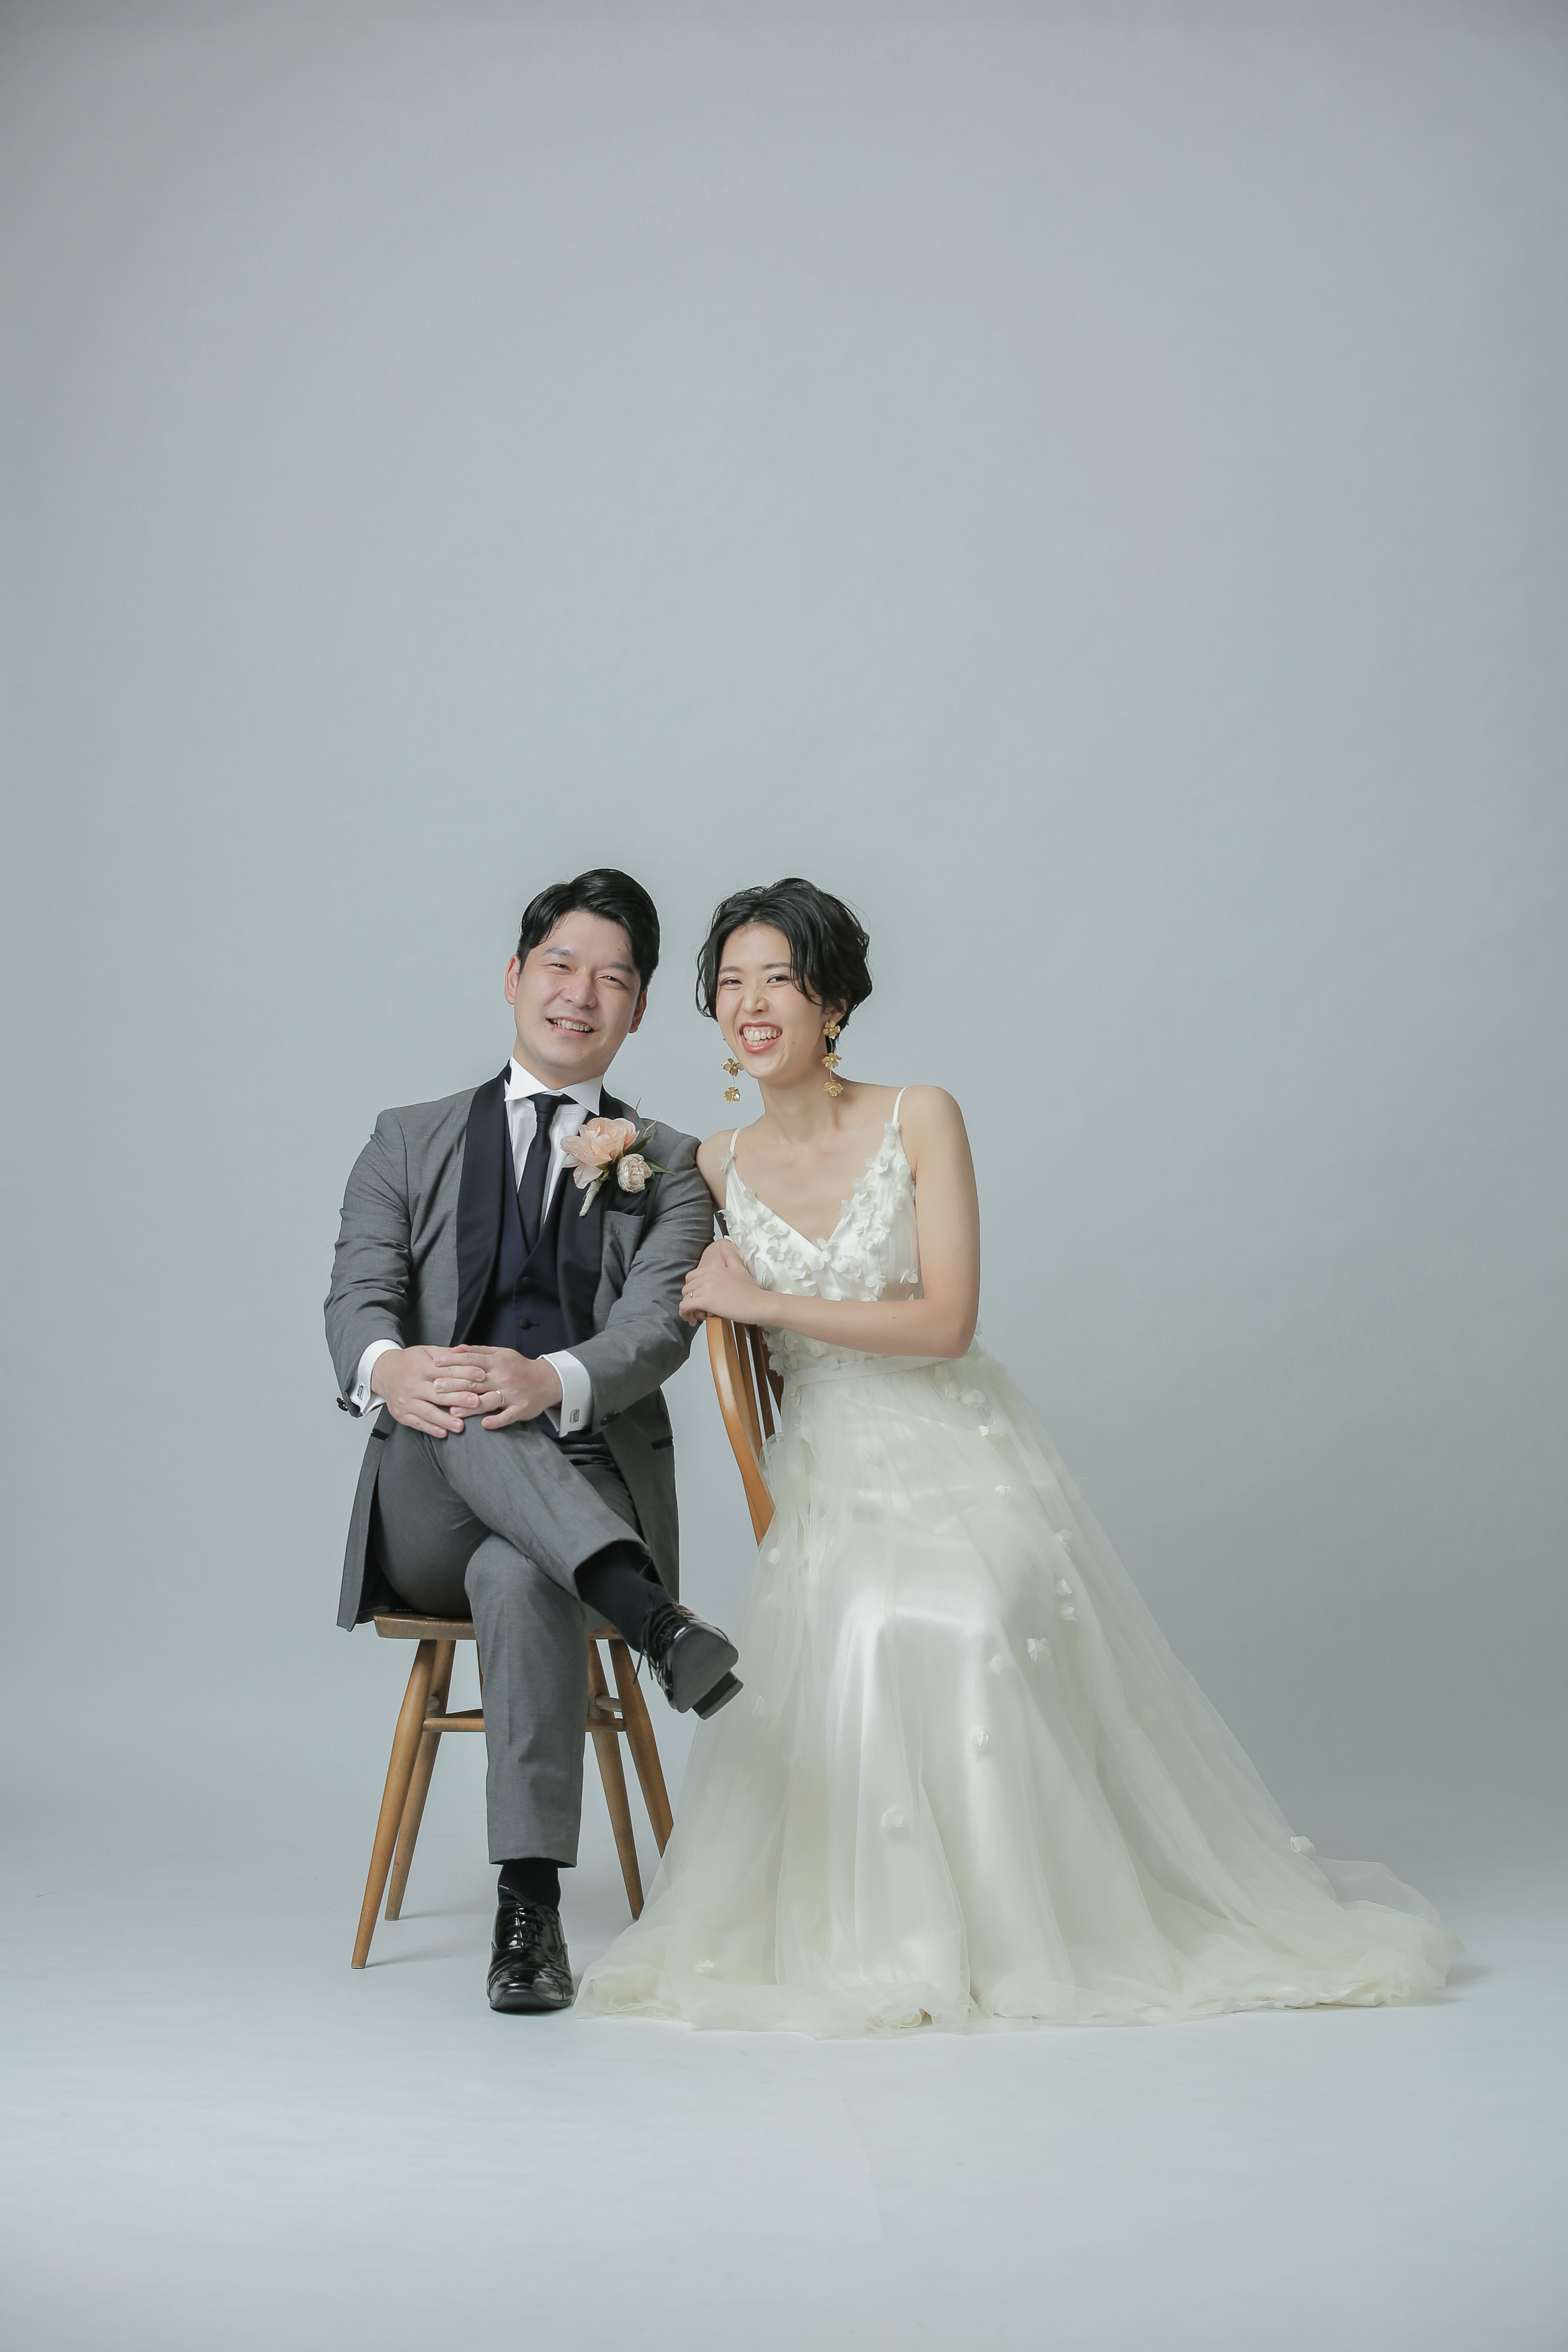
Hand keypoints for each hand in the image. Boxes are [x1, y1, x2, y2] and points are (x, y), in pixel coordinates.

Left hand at [432, 1345, 562, 1430]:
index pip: (471, 1360)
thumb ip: (477, 1351)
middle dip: (454, 1384)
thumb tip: (454, 1348)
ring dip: (470, 1406)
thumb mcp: (501, 1353)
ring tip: (453, 1412)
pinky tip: (484, 1424)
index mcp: (497, 1362)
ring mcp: (512, 1394)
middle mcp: (503, 1377)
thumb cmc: (519, 1367)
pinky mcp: (521, 1409)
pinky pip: (507, 1416)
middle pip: (475, 1381)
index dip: (452, 1361)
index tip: (435, 1363)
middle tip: (435, 1388)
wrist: (548, 1381)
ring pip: (488, 1401)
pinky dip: (496, 1420)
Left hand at [680, 1238, 766, 1326]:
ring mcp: (706, 1287)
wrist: (759, 1303)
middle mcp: (707, 1275)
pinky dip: (685, 1314)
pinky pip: (685, 1306)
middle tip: (696, 1309)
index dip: (692, 1289)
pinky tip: (692, 1320)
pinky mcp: (706, 1301)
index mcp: (713, 1268)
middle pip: (686, 1288)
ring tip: (695, 1317)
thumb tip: (723, 1245)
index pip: (691, 1277)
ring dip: (687, 1309)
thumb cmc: (752, 1290)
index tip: (697, 1297)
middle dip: (689, 1299)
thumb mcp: (740, 1268)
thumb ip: (730, 1256)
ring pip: (685, 1298)